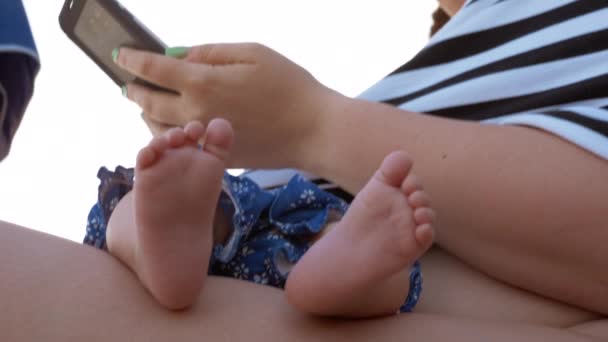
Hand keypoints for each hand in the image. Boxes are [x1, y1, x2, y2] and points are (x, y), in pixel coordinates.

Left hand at [114, 43, 339, 168]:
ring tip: (144, 107)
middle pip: (149, 104)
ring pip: (160, 130)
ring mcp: (204, 140)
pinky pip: (182, 146)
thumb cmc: (289, 86)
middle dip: (134, 91)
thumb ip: (211, 52)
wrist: (313, 130)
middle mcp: (196, 113)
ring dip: (146, 116)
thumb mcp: (252, 53)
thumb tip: (181, 57)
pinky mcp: (217, 156)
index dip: (133, 60)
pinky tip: (173, 127)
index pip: (153, 70)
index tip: (120, 55)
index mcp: (202, 83)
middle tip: (126, 84)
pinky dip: (168, 134)